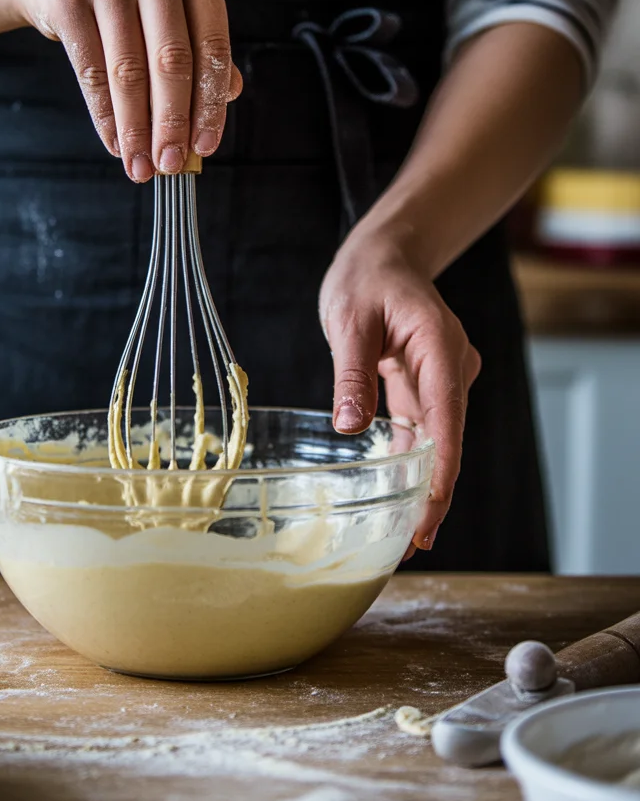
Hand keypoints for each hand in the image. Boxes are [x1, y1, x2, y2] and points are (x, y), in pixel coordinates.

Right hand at [19, 0, 243, 180]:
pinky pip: (91, 71)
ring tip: (141, 166)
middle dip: (172, 123)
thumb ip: (203, 49)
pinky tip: (115, 143)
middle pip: (171, 59)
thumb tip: (228, 98)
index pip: (213, 43)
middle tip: (171, 165)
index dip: (211, 103)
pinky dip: (105, 117)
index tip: (205, 148)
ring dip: (136, 129)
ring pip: (128, 71)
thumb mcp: (173, 11)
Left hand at [319, 226, 480, 559]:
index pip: (447, 423)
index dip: (440, 477)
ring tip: (403, 534)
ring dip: (422, 483)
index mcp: (440, 348)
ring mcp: (442, 378)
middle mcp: (451, 368)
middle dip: (433, 493)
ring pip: (437, 439)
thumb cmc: (367, 278)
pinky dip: (411, 460)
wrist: (385, 255)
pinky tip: (399, 495)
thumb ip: (352, 374)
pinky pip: (423, 428)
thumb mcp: (350, 321)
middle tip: (411, 545)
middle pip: (448, 440)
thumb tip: (350, 428)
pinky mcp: (426, 385)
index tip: (430, 518)